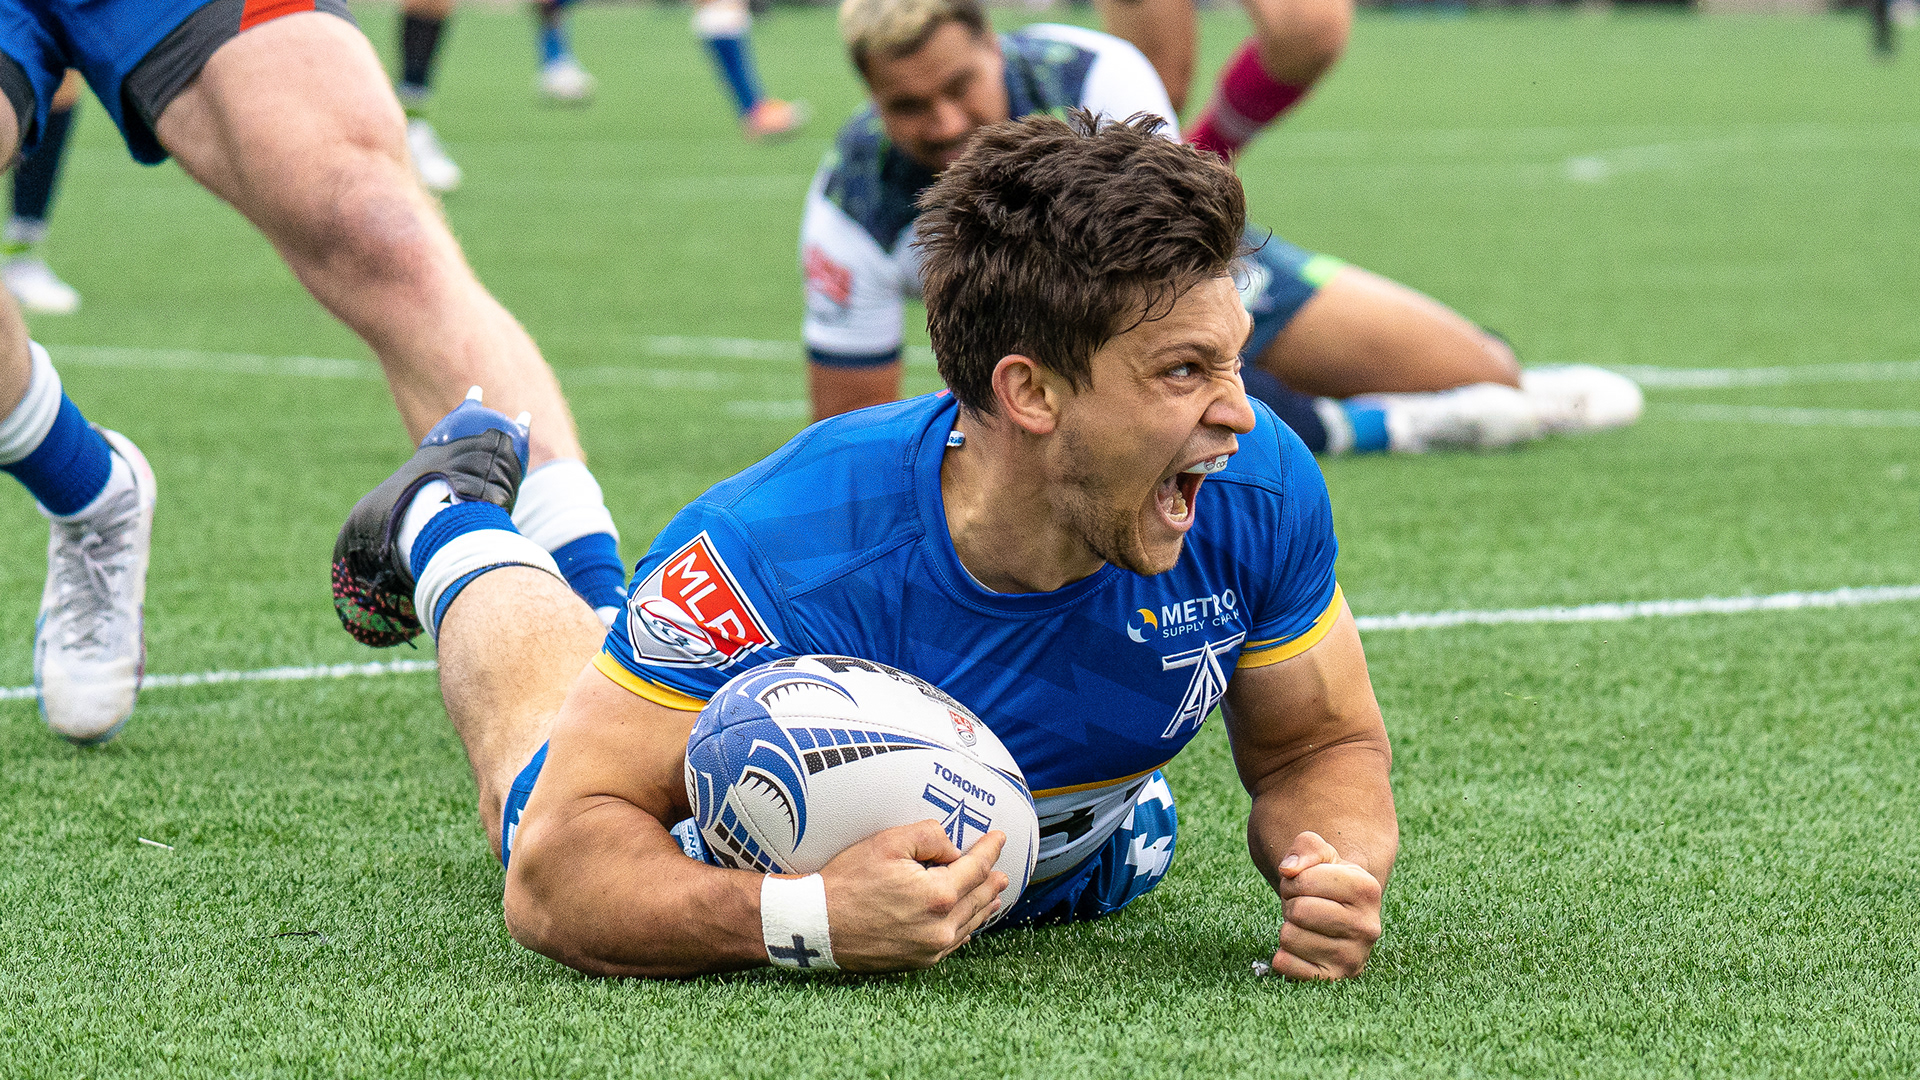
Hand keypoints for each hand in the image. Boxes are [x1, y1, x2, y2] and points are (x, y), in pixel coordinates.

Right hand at [817, 821, 1009, 972]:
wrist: (816, 925)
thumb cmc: (848, 882)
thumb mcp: (888, 843)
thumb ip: (929, 836)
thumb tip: (953, 850)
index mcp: (937, 896)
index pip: (975, 868)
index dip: (989, 850)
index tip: (999, 838)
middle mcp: (940, 927)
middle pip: (977, 898)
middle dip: (991, 881)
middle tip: (1002, 871)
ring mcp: (930, 948)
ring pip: (968, 923)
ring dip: (983, 906)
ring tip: (994, 896)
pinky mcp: (917, 962)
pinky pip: (952, 943)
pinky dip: (964, 929)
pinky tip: (968, 925)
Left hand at [1269, 830, 1381, 979]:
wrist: (1341, 916)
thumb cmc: (1327, 882)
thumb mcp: (1322, 855)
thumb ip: (1306, 847)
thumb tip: (1289, 870)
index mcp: (1367, 890)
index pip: (1304, 880)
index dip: (1294, 879)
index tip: (1305, 884)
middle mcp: (1368, 927)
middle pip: (1298, 910)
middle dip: (1291, 903)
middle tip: (1304, 906)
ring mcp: (1353, 958)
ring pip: (1289, 937)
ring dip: (1288, 928)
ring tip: (1307, 926)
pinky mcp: (1334, 980)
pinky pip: (1285, 965)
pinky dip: (1284, 954)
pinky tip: (1303, 948)